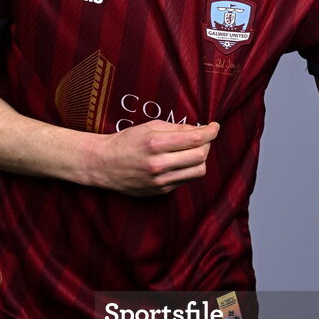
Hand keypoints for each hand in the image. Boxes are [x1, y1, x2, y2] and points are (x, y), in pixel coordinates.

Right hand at [92, 120, 219, 195]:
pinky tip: (180, 161)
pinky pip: (186, 180)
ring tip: (192, 150)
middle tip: (203, 138)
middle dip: (207, 144)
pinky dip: (188, 169)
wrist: (103, 164)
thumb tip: (200, 130)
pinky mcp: (161, 191)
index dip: (211, 131)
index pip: (195, 139)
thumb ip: (176, 128)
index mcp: (155, 143)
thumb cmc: (125, 141)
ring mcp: (160, 181)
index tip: (215, 126)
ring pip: (198, 171)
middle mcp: (159, 164)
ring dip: (201, 159)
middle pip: (201, 156)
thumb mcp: (148, 126)